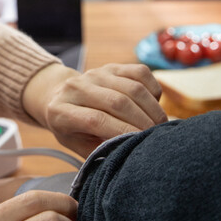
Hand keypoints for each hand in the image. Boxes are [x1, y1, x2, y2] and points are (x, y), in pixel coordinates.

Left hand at [22, 62, 166, 156]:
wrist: (61, 96)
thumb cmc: (72, 129)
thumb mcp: (78, 145)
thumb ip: (99, 151)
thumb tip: (128, 154)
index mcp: (61, 111)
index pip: (97, 120)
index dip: (123, 132)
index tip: (142, 143)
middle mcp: (76, 87)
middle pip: (118, 102)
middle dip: (143, 122)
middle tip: (156, 137)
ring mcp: (95, 74)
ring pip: (133, 88)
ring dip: (152, 109)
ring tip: (159, 125)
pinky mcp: (112, 66)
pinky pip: (140, 73)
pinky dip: (153, 91)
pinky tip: (154, 106)